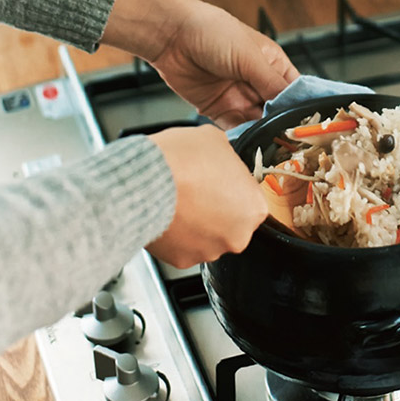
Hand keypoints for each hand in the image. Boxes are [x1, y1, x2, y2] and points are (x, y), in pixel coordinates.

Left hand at [102, 0, 298, 128]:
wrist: (171, 36)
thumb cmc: (212, 32)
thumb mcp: (249, 57)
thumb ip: (271, 84)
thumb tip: (291, 108)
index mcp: (272, 65)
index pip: (295, 92)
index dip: (302, 109)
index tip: (308, 127)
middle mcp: (258, 83)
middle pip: (277, 112)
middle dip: (282, 126)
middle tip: (289, 144)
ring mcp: (239, 97)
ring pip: (258, 124)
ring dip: (263, 135)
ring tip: (270, 148)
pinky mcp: (219, 110)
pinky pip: (236, 129)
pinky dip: (243, 138)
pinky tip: (249, 145)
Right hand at [145, 125, 266, 267]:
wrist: (145, 183)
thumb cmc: (182, 161)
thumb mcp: (214, 139)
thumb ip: (225, 155)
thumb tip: (219, 155)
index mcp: (254, 208)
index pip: (249, 200)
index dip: (231, 187)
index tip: (217, 181)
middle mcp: (238, 236)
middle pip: (230, 223)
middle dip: (214, 209)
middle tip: (196, 191)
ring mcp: (209, 251)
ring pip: (205, 237)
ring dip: (195, 223)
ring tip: (178, 201)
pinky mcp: (182, 261)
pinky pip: (181, 247)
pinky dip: (174, 235)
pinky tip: (166, 215)